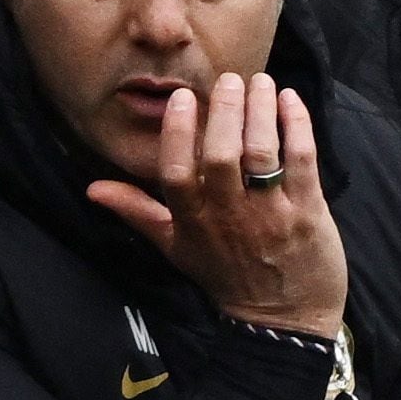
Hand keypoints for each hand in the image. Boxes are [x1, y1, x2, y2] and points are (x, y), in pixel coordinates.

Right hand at [88, 72, 347, 340]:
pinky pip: (301, 161)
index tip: (182, 98)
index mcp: (193, 222)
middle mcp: (229, 217)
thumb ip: (137, 212)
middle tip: (230, 79)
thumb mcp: (175, 247)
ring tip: (259, 81)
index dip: (177, 133)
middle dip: (225, 110)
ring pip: (261, 153)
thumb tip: (92, 188)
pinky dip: (296, 126)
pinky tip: (289, 100)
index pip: (176, 173)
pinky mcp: (307, 213)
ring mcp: (270, 215)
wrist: (281, 320)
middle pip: (220, 156)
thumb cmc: (225, 276)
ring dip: (260, 111)